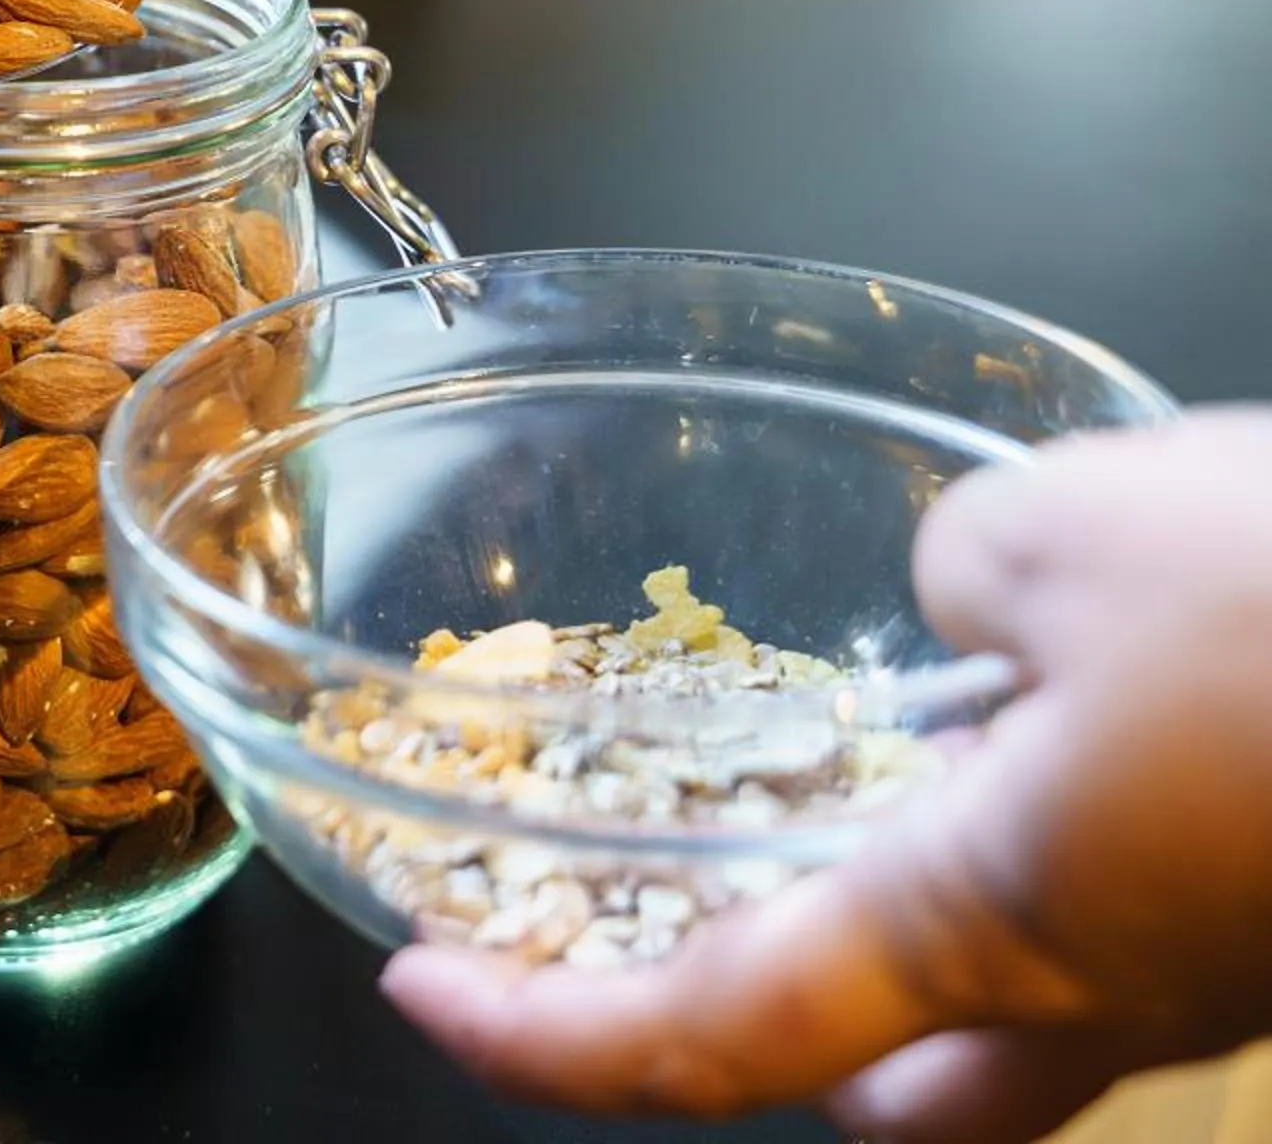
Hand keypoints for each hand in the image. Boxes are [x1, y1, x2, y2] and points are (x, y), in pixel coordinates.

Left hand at [378, 407, 1271, 1140]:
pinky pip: (1112, 923)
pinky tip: (1012, 731)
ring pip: (1007, 1023)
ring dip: (888, 940)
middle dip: (757, 1035)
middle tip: (650, 929)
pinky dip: (1015, 859)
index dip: (549, 1045)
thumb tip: (963, 607)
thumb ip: (960, 579)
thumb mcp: (1068, 533)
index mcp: (1006, 932)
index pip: (712, 1043)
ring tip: (799, 802)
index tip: (427, 1004)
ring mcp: (1219, 966)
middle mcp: (1110, 995)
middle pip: (883, 1090)